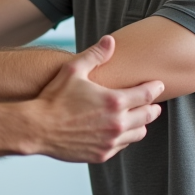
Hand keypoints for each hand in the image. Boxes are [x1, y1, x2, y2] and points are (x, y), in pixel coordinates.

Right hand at [31, 35, 162, 162]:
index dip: (155, 88)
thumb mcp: (73, 70)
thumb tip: (110, 40)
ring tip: (138, 118)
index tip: (158, 84)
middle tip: (153, 103)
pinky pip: (123, 145)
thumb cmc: (53, 98)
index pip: (147, 94)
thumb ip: (95, 55)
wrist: (36, 128)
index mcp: (114, 101)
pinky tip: (119, 131)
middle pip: (148, 116)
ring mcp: (110, 141)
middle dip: (153, 108)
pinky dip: (125, 137)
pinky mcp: (102, 154)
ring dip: (141, 124)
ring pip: (139, 133)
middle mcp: (117, 123)